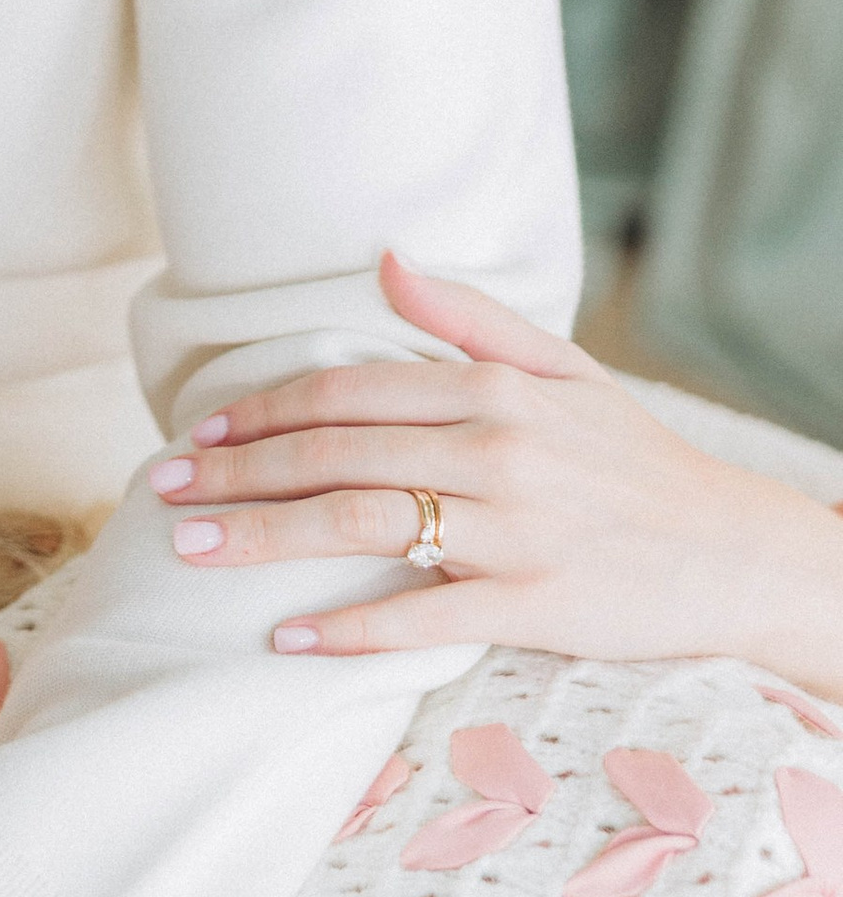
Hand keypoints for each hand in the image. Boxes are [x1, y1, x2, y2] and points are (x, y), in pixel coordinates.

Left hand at [153, 249, 842, 697]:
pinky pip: (425, 617)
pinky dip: (350, 627)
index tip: (196, 432)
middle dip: (236, 472)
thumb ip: (468, 318)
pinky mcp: (535, 607)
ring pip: (362, 526)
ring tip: (191, 550)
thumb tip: (385, 259)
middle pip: (336, 455)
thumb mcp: (564, 369)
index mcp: (492, 391)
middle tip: (161, 491)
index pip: (346, 393)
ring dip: (265, 536)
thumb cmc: (636, 460)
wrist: (735, 551)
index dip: (261, 411)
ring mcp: (514, 531)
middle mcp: (497, 451)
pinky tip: (286, 636)